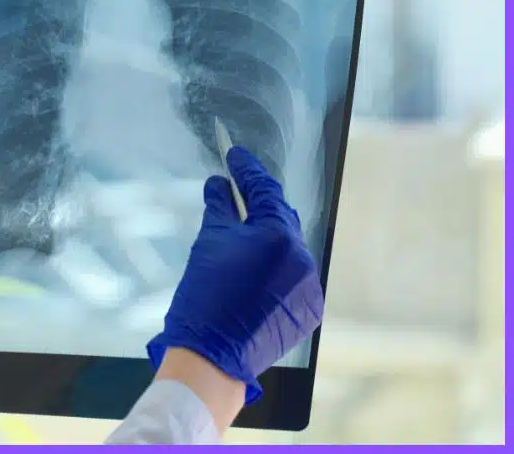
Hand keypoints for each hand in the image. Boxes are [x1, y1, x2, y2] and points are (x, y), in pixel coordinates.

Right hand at [146, 146, 323, 404]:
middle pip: (281, 218)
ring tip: (244, 232)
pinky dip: (275, 268)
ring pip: (289, 249)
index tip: (236, 156)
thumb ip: (219, 208)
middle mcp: (302, 258)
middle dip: (260, 203)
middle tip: (239, 187)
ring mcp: (308, 286)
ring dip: (268, 238)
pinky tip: (254, 270)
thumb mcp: (208, 244)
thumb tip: (220, 184)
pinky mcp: (307, 310)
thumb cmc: (204, 298)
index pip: (265, 191)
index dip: (248, 171)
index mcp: (278, 236)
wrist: (213, 357)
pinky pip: (294, 277)